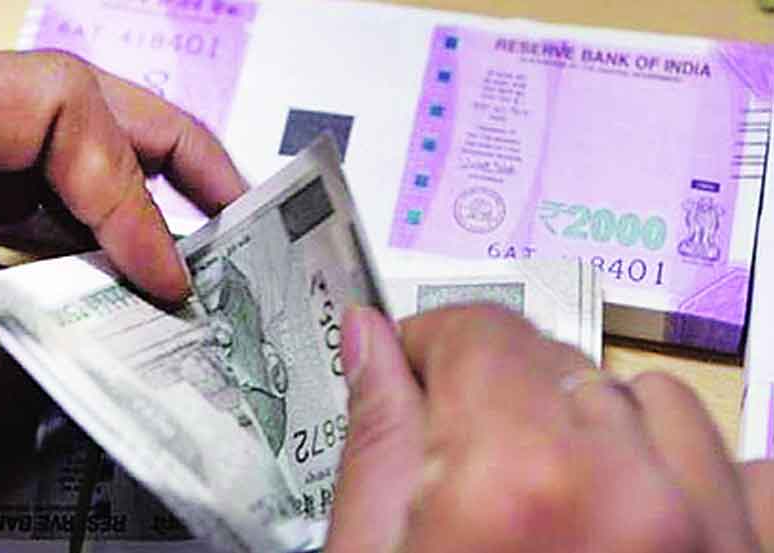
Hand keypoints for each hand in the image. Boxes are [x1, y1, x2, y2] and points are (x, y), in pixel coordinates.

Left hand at [0, 50, 243, 491]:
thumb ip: (47, 332)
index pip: (56, 104)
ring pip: (58, 157)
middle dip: (166, 156)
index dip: (128, 188)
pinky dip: (83, 243)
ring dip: (131, 204)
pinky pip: (28, 208)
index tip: (166, 279)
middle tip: (235, 208)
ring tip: (189, 253)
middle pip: (72, 106)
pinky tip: (115, 287)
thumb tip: (149, 322)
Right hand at [328, 305, 773, 551]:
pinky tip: (644, 511)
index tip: (415, 366)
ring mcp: (712, 534)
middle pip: (560, 360)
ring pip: (651, 398)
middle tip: (467, 462)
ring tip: (553, 504)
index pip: (481, 331)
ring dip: (597, 428)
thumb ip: (378, 439)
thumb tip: (368, 341)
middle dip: (501, 393)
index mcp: (518, 487)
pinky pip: (745, 465)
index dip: (433, 340)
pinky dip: (690, 469)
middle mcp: (634, 502)